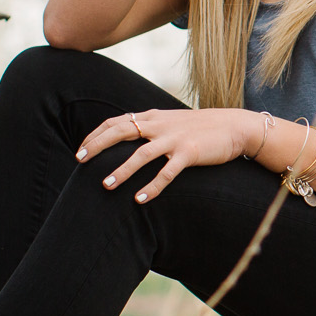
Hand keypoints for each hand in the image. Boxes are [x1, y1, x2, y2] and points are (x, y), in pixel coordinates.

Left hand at [75, 108, 259, 203]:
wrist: (235, 126)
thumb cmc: (202, 127)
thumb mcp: (172, 121)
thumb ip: (151, 127)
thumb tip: (128, 136)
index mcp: (153, 116)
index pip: (117, 122)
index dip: (96, 135)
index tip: (81, 150)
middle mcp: (160, 125)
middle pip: (121, 131)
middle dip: (98, 146)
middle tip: (80, 161)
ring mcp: (175, 139)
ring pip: (141, 154)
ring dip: (121, 170)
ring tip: (105, 186)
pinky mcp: (190, 153)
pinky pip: (167, 172)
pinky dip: (152, 186)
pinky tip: (140, 199)